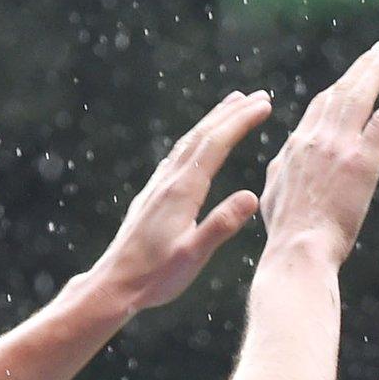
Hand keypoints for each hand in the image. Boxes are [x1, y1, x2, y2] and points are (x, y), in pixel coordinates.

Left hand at [79, 90, 273, 312]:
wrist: (115, 283)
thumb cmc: (155, 275)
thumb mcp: (193, 255)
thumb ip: (221, 225)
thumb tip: (252, 196)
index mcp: (182, 191)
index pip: (216, 145)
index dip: (241, 121)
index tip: (264, 104)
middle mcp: (168, 181)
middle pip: (202, 135)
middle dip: (231, 113)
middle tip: (257, 96)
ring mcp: (158, 186)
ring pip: (189, 143)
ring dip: (213, 121)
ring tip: (231, 105)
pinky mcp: (153, 195)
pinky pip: (179, 156)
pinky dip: (196, 140)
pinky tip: (198, 144)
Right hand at [260, 40, 378, 264]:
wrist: (300, 247)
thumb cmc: (287, 230)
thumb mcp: (273, 192)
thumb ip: (281, 169)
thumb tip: (284, 158)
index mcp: (296, 145)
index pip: (319, 108)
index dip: (336, 90)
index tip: (349, 79)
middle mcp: (317, 137)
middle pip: (340, 92)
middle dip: (360, 68)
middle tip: (377, 51)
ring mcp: (340, 145)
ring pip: (361, 95)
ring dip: (377, 69)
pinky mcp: (363, 159)